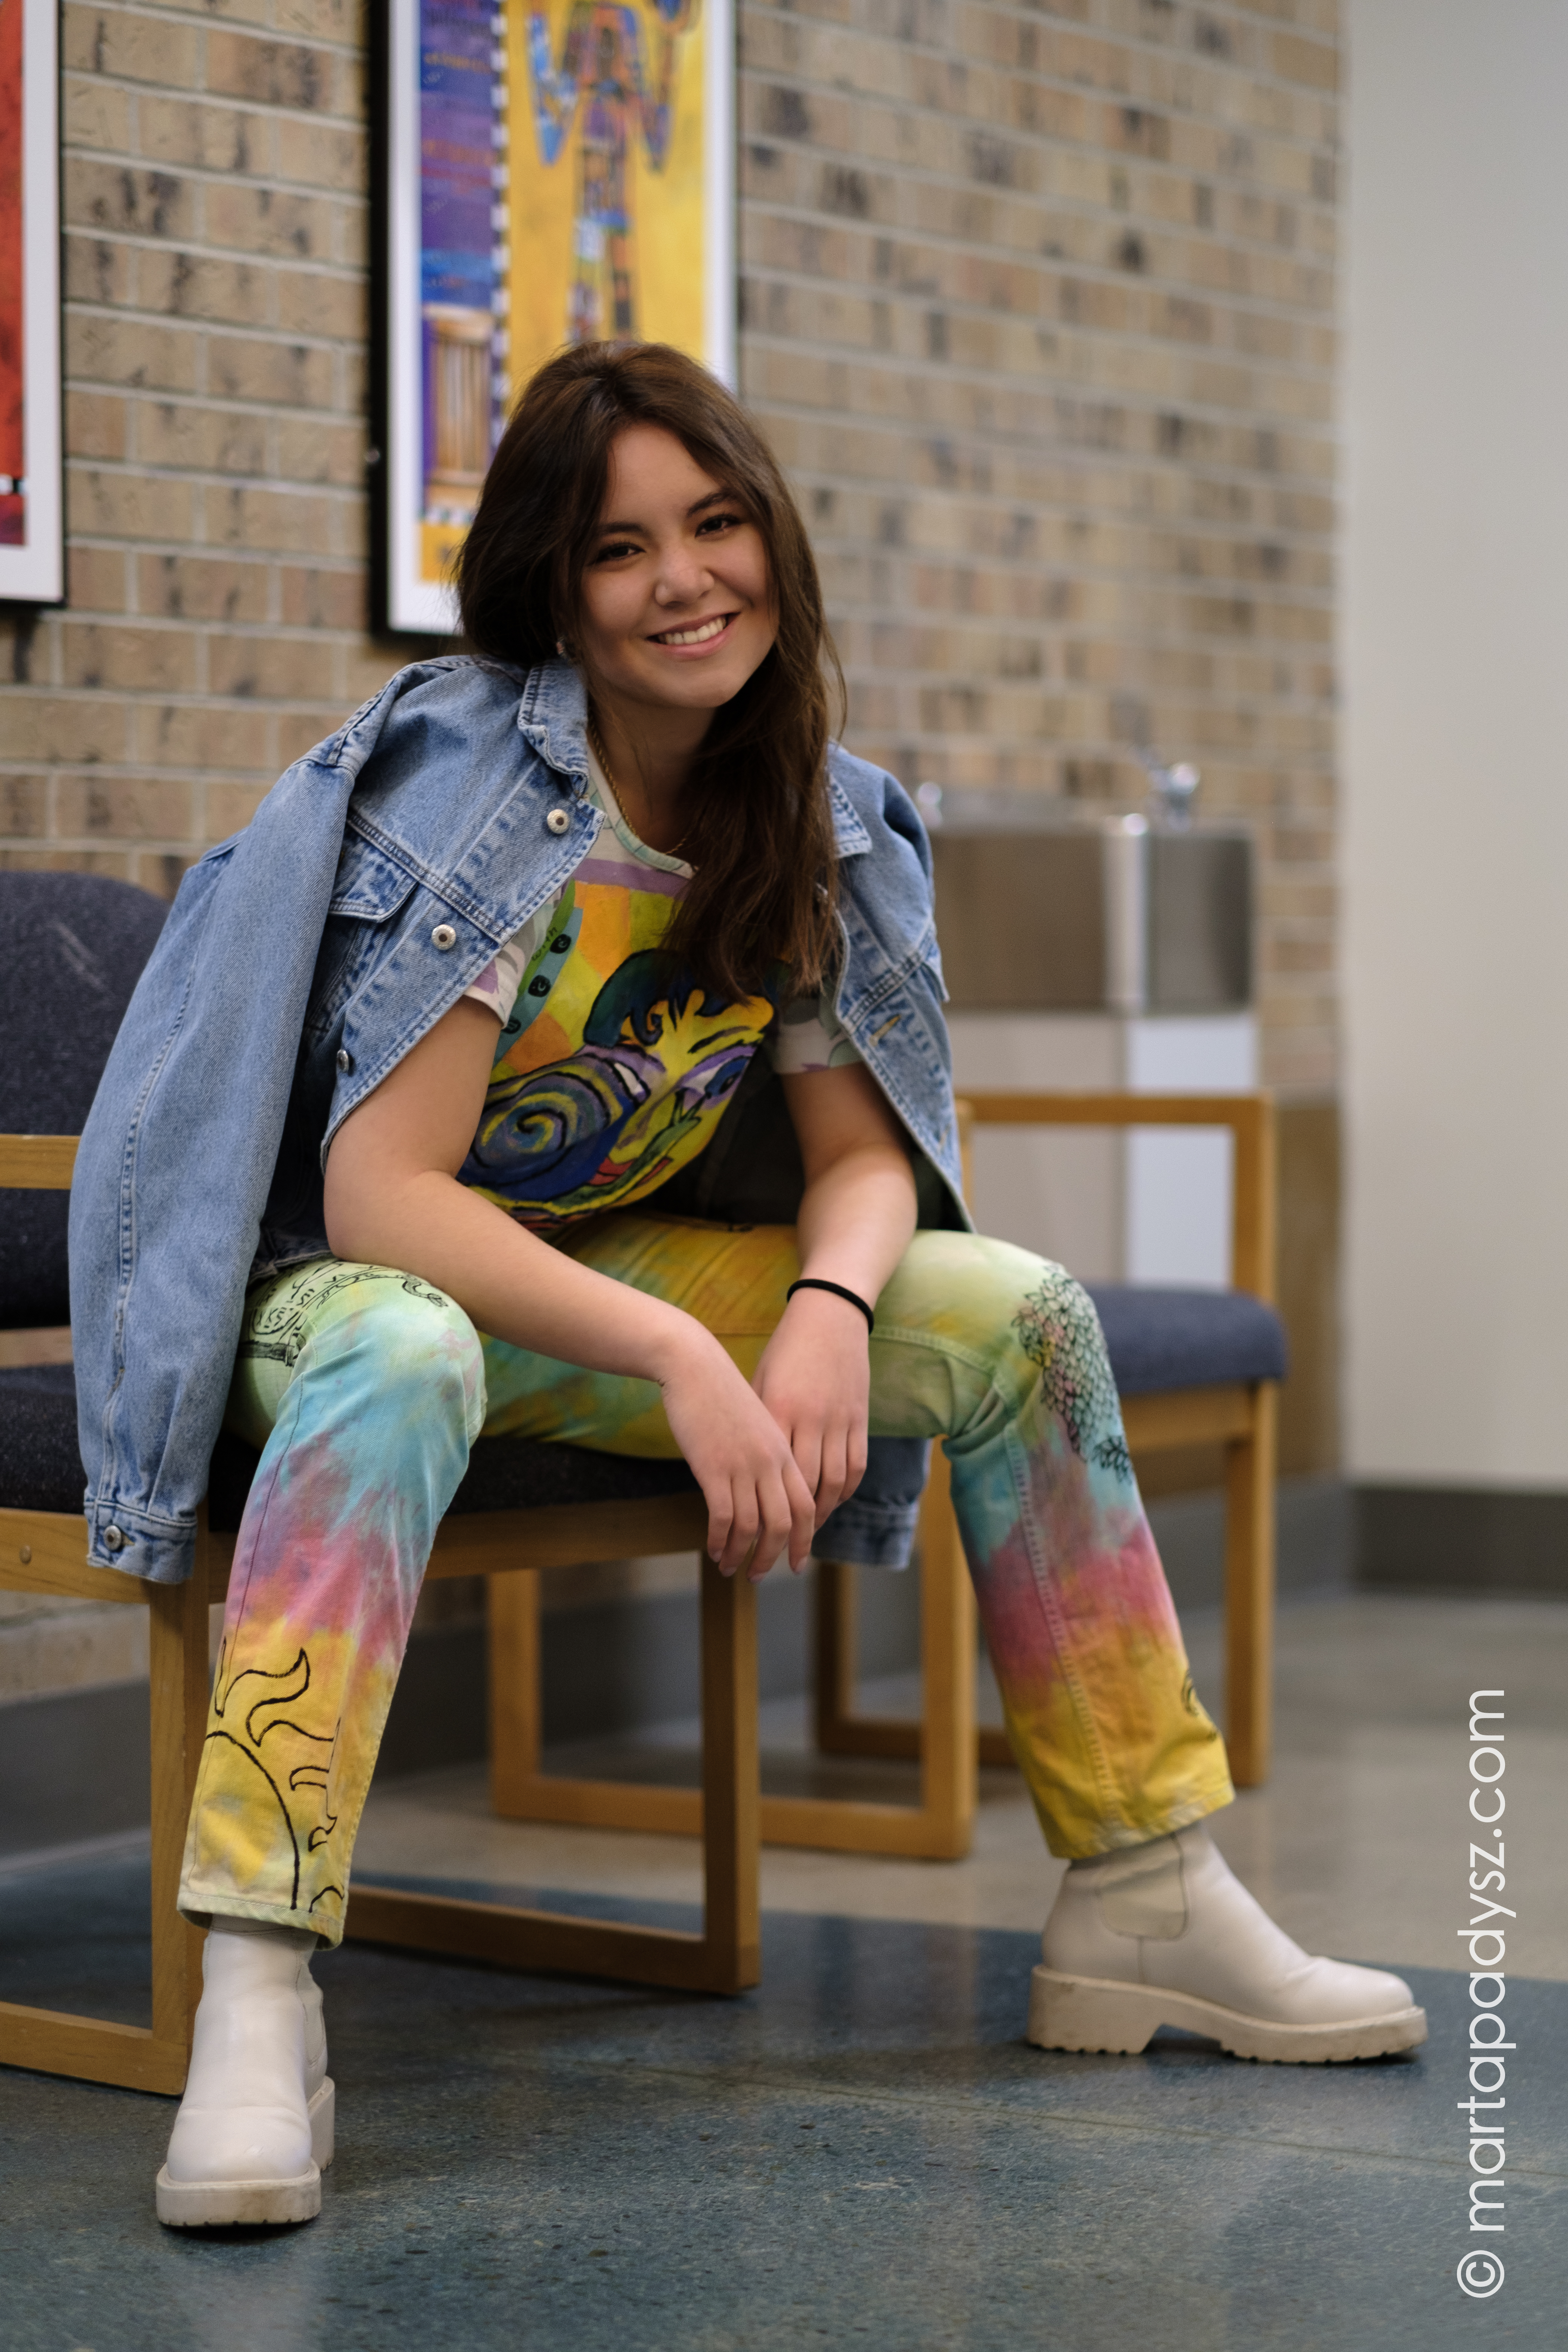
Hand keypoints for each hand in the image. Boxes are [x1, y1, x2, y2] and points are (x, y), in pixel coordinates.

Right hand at [655, 1323, 817, 1580]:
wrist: (694, 1365)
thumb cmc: (720, 1393)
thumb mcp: (755, 1424)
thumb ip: (765, 1456)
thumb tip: (762, 1492)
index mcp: (785, 1450)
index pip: (806, 1506)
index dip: (805, 1539)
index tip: (797, 1563)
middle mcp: (770, 1461)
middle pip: (785, 1523)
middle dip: (774, 1556)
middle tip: (758, 1575)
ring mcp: (743, 1465)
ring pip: (752, 1526)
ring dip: (742, 1554)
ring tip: (730, 1567)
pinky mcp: (713, 1468)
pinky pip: (723, 1517)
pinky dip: (720, 1540)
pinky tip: (713, 1549)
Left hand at [752, 1287, 870, 1539]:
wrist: (829, 1315)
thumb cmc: (785, 1349)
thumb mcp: (761, 1383)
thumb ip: (757, 1424)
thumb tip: (742, 1466)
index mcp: (778, 1411)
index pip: (769, 1474)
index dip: (758, 1512)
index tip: (745, 1539)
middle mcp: (810, 1420)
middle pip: (802, 1490)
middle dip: (788, 1530)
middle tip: (776, 1557)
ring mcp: (839, 1420)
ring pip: (832, 1484)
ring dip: (819, 1516)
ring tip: (804, 1538)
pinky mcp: (860, 1417)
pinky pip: (855, 1466)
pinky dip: (844, 1491)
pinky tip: (831, 1504)